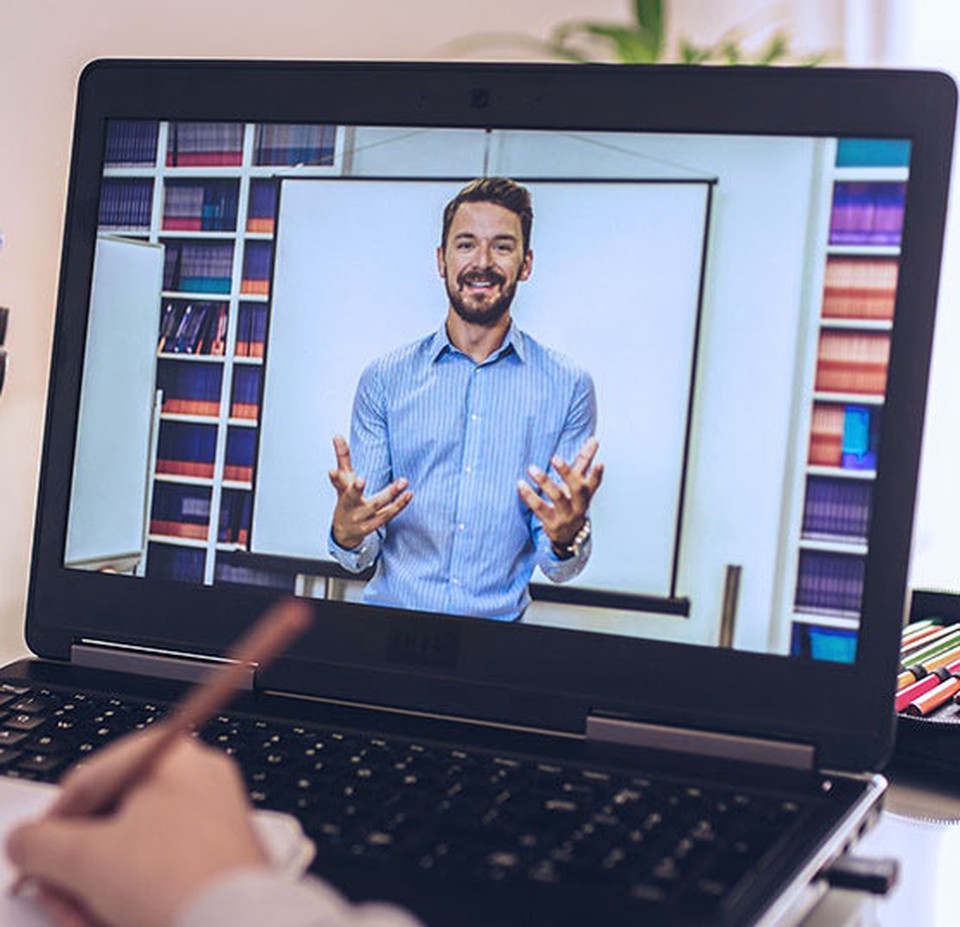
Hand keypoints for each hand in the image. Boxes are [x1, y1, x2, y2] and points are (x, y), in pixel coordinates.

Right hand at [7, 732, 267, 926]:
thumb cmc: (179, 881)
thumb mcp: (84, 859)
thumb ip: (38, 843)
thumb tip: (28, 841)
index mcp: (172, 754)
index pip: (90, 779)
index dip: (53, 825)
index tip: (38, 859)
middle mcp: (199, 776)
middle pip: (112, 817)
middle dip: (78, 867)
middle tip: (62, 897)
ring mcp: (216, 815)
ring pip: (136, 848)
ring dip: (102, 887)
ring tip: (91, 917)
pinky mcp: (223, 855)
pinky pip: (165, 868)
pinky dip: (136, 895)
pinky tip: (123, 920)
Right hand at [329, 435, 411, 548]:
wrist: (344, 531)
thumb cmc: (346, 499)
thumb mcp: (343, 479)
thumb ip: (342, 457)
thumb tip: (337, 435)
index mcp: (342, 492)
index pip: (338, 483)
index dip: (336, 477)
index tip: (333, 471)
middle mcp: (350, 506)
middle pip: (353, 497)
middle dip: (356, 489)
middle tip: (360, 479)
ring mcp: (361, 518)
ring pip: (376, 506)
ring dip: (390, 495)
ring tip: (403, 482)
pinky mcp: (373, 526)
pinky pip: (388, 515)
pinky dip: (399, 505)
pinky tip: (409, 494)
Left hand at [517, 437, 603, 547]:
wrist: (567, 535)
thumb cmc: (572, 502)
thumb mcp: (579, 483)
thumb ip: (584, 461)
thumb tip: (593, 440)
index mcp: (586, 494)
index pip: (594, 483)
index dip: (597, 474)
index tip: (599, 463)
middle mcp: (579, 505)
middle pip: (577, 488)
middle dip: (567, 473)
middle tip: (555, 458)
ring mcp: (566, 515)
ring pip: (557, 497)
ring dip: (544, 481)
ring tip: (532, 468)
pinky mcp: (552, 523)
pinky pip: (540, 508)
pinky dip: (530, 496)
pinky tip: (521, 485)